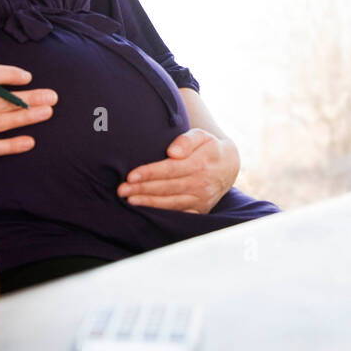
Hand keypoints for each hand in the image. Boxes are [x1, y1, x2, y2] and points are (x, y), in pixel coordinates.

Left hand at [117, 129, 239, 213]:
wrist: (229, 166)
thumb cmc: (209, 148)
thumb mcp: (202, 136)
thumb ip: (187, 140)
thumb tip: (173, 152)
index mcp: (200, 164)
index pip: (170, 169)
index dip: (149, 173)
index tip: (131, 176)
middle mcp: (201, 184)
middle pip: (166, 187)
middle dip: (142, 189)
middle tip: (121, 190)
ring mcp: (201, 199)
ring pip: (171, 203)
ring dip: (149, 203)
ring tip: (130, 201)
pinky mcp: (200, 210)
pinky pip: (179, 213)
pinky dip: (162, 214)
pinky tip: (147, 212)